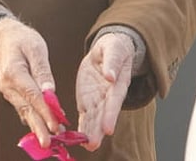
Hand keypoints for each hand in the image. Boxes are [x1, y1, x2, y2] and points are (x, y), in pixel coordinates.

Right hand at [0, 18, 59, 147]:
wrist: (4, 39)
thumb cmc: (22, 40)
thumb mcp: (36, 48)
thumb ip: (43, 70)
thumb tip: (50, 92)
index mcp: (13, 71)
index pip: (32, 95)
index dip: (44, 112)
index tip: (55, 125)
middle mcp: (8, 85)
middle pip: (26, 109)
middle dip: (39, 127)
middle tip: (48, 143)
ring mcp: (8, 92)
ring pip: (25, 112)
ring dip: (37, 126)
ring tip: (50, 140)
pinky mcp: (13, 95)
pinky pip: (24, 109)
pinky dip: (34, 119)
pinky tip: (44, 129)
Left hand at [75, 32, 134, 150]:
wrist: (107, 51)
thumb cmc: (114, 49)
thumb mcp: (113, 49)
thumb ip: (112, 62)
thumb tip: (110, 75)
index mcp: (118, 83)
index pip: (114, 101)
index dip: (111, 115)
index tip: (108, 128)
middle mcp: (109, 96)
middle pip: (104, 115)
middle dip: (99, 130)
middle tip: (93, 143)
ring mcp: (98, 100)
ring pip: (94, 118)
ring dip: (90, 132)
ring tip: (87, 146)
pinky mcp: (87, 101)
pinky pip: (85, 115)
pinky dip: (82, 127)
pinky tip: (77, 138)